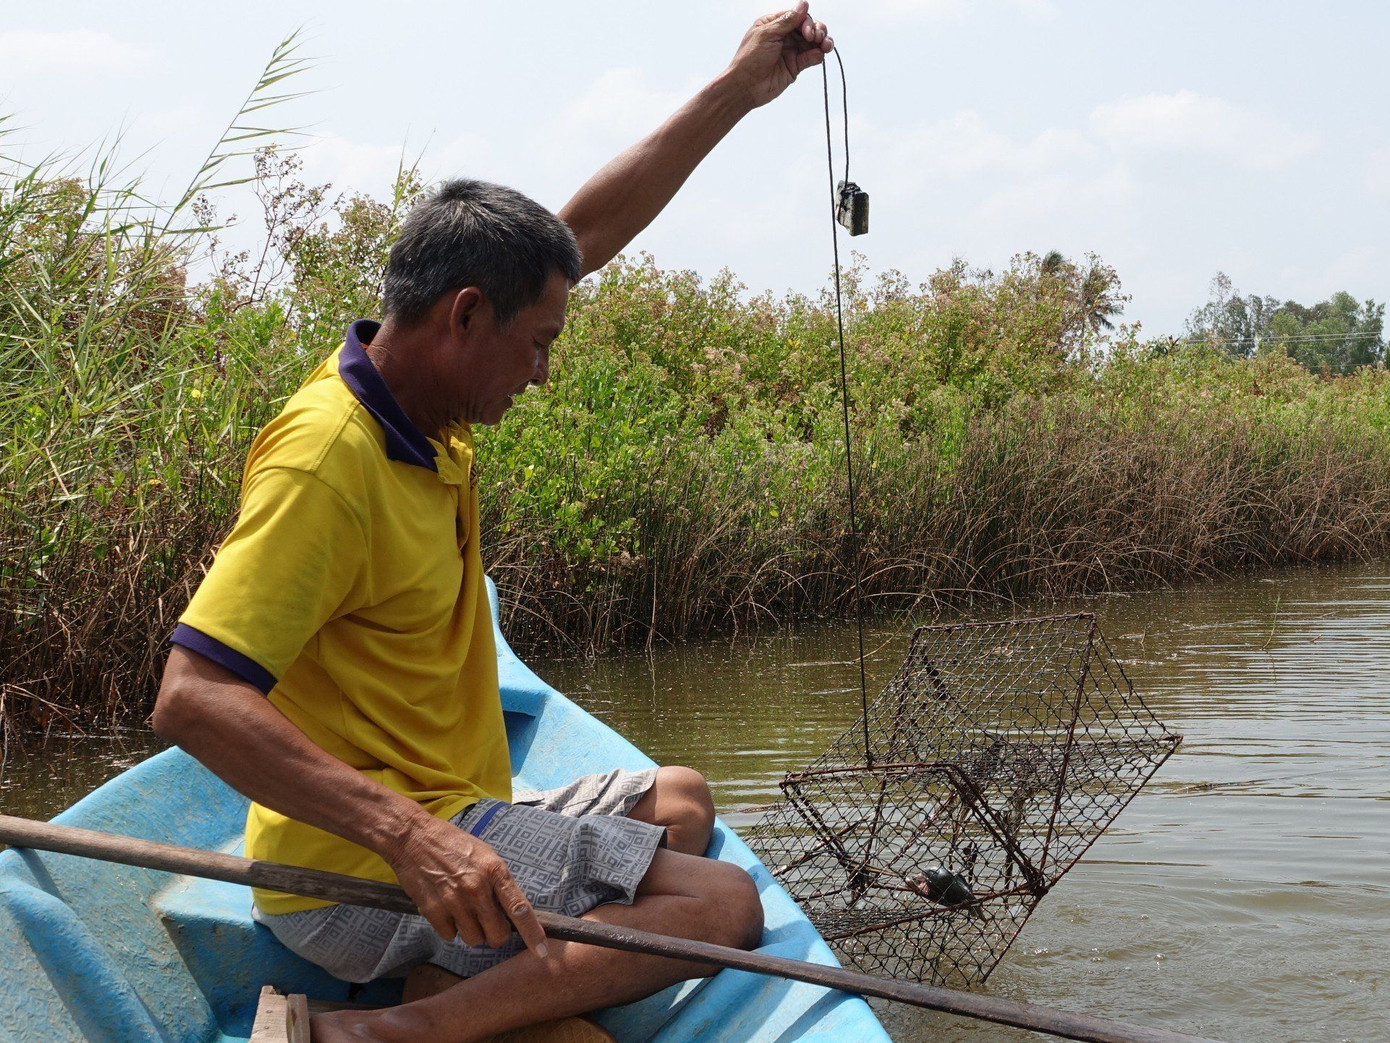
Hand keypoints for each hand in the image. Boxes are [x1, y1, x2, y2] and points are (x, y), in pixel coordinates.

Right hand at [386, 813, 547, 956]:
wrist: (415, 838)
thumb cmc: (453, 845)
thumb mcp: (485, 856)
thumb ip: (499, 883)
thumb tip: (511, 913)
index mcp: (495, 871)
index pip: (520, 908)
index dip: (532, 933)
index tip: (541, 951)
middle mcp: (477, 888)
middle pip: (496, 934)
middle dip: (494, 933)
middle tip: (487, 921)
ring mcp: (454, 900)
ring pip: (473, 939)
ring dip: (471, 931)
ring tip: (462, 910)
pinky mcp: (433, 910)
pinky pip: (449, 936)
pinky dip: (449, 928)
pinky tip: (445, 908)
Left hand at [724, 1, 832, 108]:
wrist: (745, 86)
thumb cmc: (750, 59)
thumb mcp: (767, 34)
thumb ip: (787, 21)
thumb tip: (804, 4)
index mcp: (774, 24)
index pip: (797, 16)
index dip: (806, 21)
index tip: (808, 31)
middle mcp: (784, 35)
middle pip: (808, 27)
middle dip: (817, 30)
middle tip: (817, 38)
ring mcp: (791, 50)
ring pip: (813, 41)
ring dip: (823, 41)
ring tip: (826, 45)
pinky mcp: (796, 65)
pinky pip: (812, 57)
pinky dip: (818, 54)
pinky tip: (819, 54)